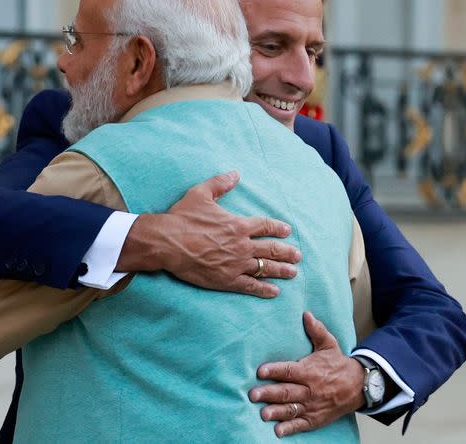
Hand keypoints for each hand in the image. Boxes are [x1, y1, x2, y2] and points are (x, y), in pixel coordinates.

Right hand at [116, 171, 300, 297]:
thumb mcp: (201, 194)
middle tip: (298, 256)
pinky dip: (264, 289)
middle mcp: (241, 245)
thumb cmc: (182, 218)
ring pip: (265, 268)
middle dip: (287, 252)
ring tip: (293, 272)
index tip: (287, 231)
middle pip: (271, 249)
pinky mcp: (226, 280)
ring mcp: (235, 264)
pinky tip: (274, 291)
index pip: (265, 226)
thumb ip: (220, 183)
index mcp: (238, 225)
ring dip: (282, 270)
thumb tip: (235, 174)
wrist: (166, 242)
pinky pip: (251, 286)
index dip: (279, 228)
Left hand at [249, 312, 365, 437]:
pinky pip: (302, 425)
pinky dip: (290, 429)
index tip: (260, 370)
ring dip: (277, 412)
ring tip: (263, 413)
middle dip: (269, 393)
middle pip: (287, 391)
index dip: (275, 370)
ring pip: (292, 409)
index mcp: (310, 371)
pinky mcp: (315, 419)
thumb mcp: (329, 344)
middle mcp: (310, 389)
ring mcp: (312, 406)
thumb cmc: (338, 364)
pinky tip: (278, 431)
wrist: (359, 386)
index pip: (289, 370)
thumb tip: (306, 314)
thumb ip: (316, 330)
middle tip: (253, 394)